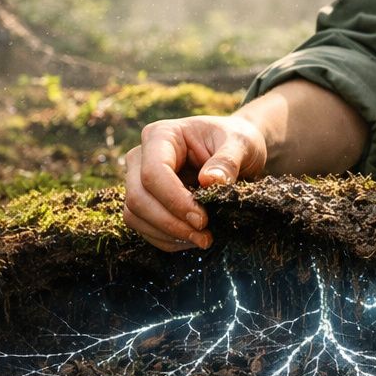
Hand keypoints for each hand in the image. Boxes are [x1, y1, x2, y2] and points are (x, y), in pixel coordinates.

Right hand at [122, 115, 267, 252]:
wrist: (237, 149)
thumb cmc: (236, 141)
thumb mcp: (241, 144)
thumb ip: (228, 161)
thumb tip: (210, 181)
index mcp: (161, 135)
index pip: (153, 173)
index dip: (174, 201)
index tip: (202, 220)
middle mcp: (141, 156)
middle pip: (138, 197)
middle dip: (170, 223)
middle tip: (204, 237)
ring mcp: (138, 180)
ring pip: (134, 215)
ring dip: (167, 235)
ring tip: (201, 240)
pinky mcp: (144, 201)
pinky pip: (143, 227)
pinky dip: (166, 239)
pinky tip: (192, 240)